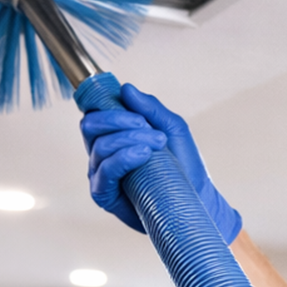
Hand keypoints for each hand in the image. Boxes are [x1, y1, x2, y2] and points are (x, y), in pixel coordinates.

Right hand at [80, 83, 241, 242]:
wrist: (196, 197)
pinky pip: (104, 171)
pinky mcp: (105, 195)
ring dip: (129, 139)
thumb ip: (150, 108)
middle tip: (145, 125)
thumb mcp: (172, 128)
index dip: (106, 105)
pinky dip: (122, 158)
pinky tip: (143, 155)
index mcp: (115, 135)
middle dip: (117, 120)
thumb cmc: (184, 163)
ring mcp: (102, 174)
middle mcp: (103, 153)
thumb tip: (126, 89)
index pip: (95, 113)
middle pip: (90, 125)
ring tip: (157, 145)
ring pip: (100, 147)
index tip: (129, 106)